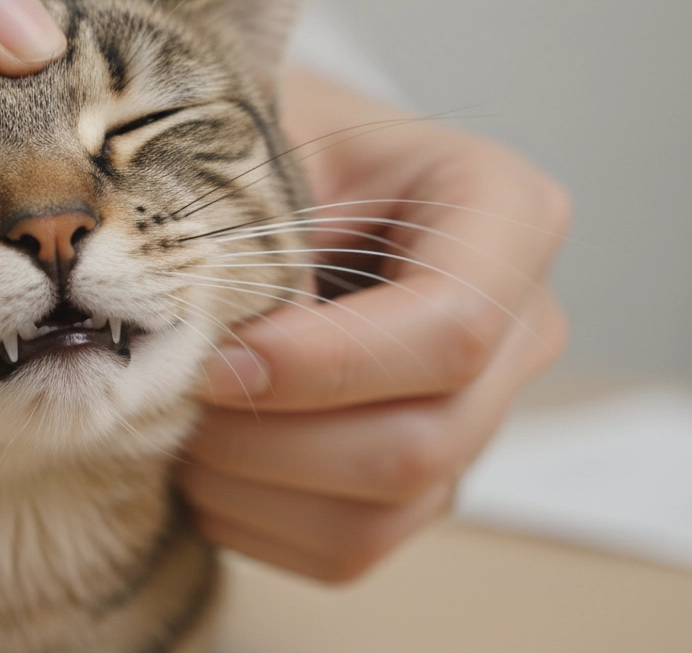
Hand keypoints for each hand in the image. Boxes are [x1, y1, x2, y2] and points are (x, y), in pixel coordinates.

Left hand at [178, 68, 569, 580]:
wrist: (273, 174)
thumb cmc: (265, 144)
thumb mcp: (257, 145)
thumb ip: (250, 232)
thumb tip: (209, 353)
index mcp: (504, 213)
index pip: (454, 326)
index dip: (325, 363)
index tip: (216, 359)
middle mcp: (519, 326)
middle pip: (426, 443)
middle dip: (273, 440)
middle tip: (172, 396)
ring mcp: (478, 414)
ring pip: (384, 516)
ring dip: (250, 488)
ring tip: (172, 425)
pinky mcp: (424, 479)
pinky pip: (346, 548)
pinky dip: (251, 520)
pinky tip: (202, 457)